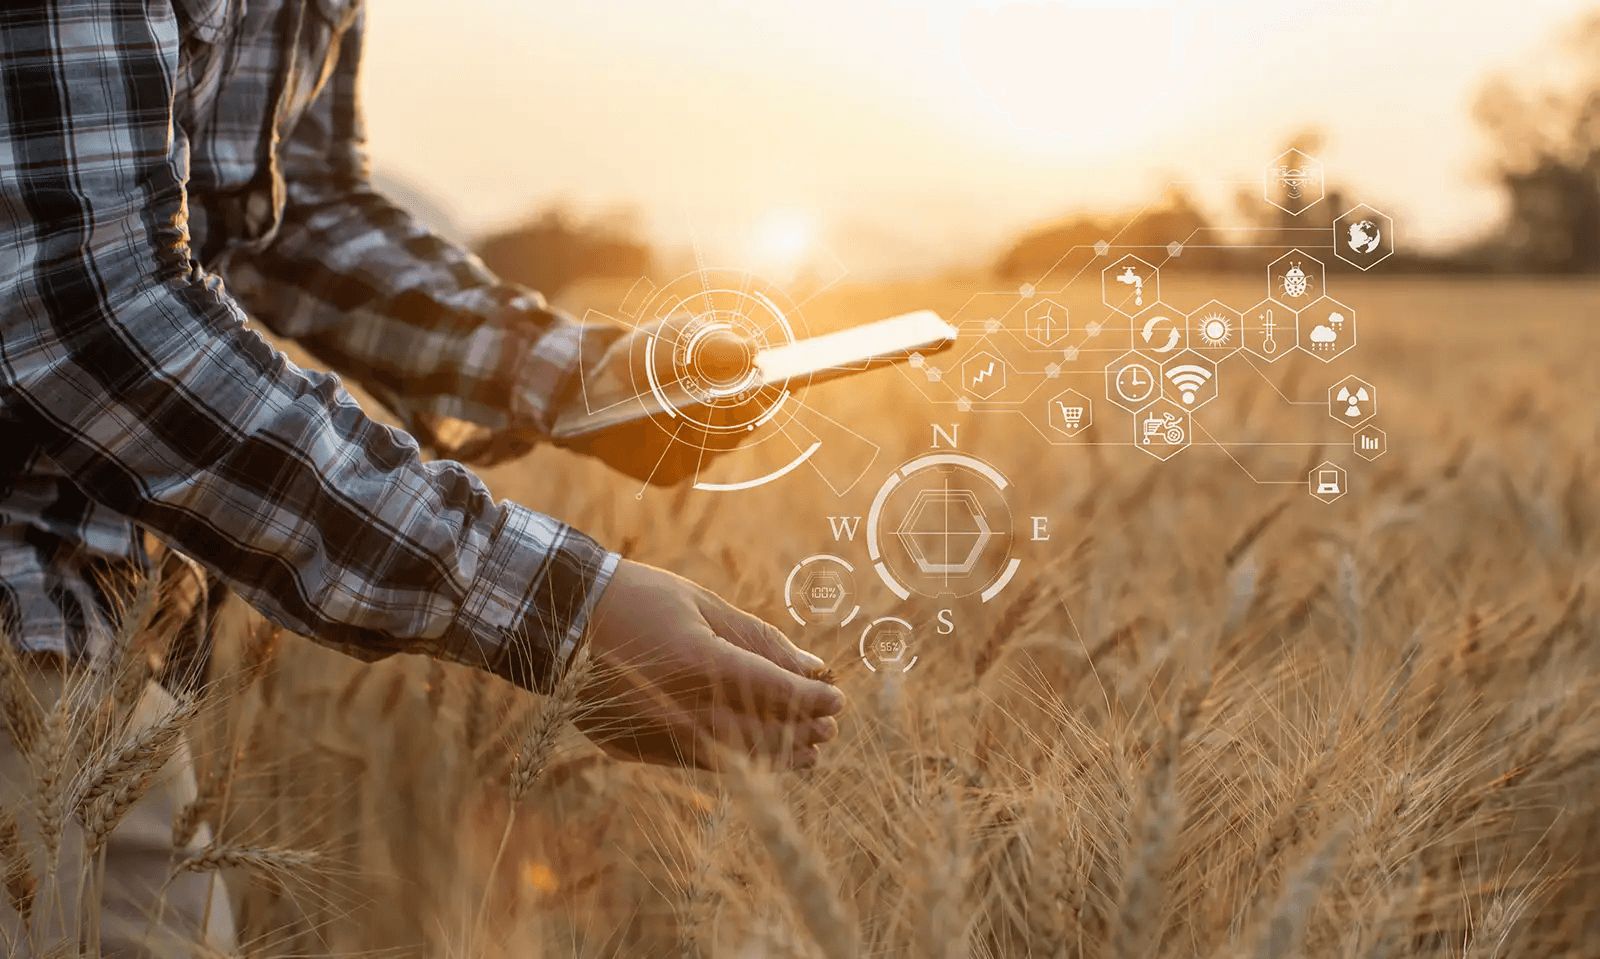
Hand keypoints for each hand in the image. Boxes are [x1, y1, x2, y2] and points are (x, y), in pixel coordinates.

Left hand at [557, 317, 760, 485]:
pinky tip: (653, 422)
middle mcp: (725, 428)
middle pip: (746, 422)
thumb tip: (752, 350)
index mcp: (736, 391)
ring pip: (715, 444)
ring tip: (686, 400)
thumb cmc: (646, 356)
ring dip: (700, 421)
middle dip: (737, 403)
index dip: (780, 389)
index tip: (790, 378)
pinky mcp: (671, 472)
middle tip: (733, 385)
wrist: (593, 383)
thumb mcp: (676, 337)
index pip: (769, 394)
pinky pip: (681, 462)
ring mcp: (700, 453)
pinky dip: (667, 441)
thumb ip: (711, 343)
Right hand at [571, 559, 844, 769]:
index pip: (775, 692)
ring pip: (732, 758)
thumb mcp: (703, 605)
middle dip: (800, 732)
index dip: (812, 700)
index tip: (837, 700)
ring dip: (775, 757)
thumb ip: (759, 640)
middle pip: (760, 733)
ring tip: (805, 754)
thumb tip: (811, 668)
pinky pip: (697, 760)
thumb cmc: (637, 599)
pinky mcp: (636, 747)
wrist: (559, 620)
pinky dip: (732, 759)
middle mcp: (680, 706)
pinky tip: (754, 755)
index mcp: (700, 662)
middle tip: (828, 728)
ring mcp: (656, 732)